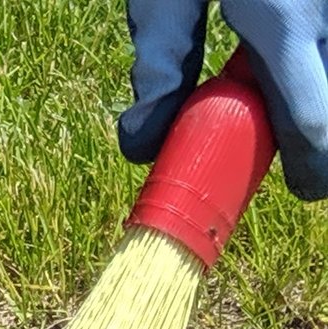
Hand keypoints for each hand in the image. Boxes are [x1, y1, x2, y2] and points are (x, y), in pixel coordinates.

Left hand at [123, 0, 327, 198]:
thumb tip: (140, 149)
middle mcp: (323, 13)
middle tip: (276, 142)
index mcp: (282, 22)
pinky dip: (313, 57)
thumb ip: (160, 64)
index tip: (302, 188)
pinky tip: (283, 47)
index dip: (312, 165)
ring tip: (266, 84)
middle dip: (309, 129)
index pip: (311, 120)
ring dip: (312, 89)